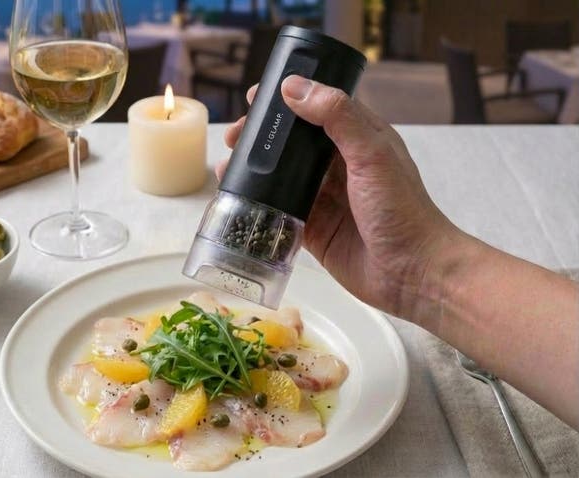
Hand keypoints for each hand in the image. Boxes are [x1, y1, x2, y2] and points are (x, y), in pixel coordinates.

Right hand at [221, 76, 466, 319]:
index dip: (287, 100)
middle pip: (294, 143)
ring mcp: (325, 199)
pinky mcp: (313, 229)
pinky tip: (236, 196)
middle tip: (235, 134)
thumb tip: (293, 87)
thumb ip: (337, 117)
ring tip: (227, 164)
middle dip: (263, 136)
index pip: (319, 108)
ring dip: (254, 168)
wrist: (411, 273)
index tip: (255, 97)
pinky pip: (279, 210)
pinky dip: (257, 202)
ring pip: (282, 176)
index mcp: (359, 140)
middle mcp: (340, 166)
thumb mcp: (372, 154)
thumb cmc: (401, 210)